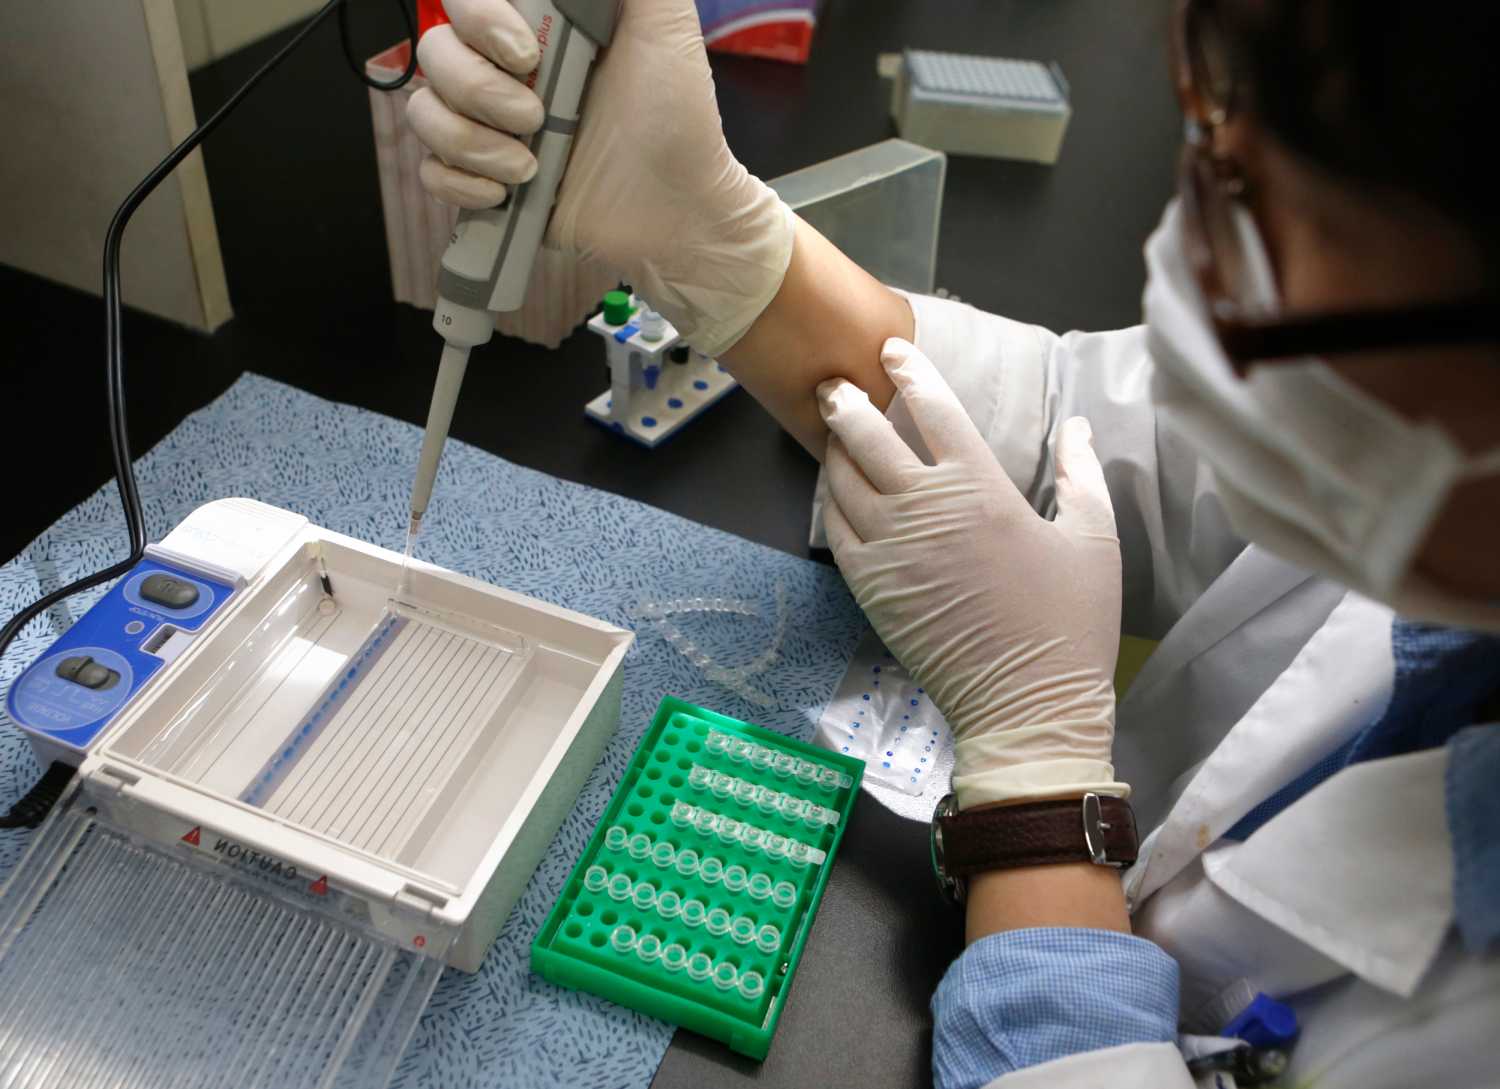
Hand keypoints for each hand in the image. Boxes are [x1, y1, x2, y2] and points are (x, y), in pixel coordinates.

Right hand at [407, 0, 792, 354]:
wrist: (678, 211)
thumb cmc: (679, 120)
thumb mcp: (666, 29)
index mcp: (540, 28)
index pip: (463, 1)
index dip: (479, 19)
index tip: (528, 55)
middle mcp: (506, 72)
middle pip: (434, 53)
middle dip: (479, 90)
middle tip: (537, 117)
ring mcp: (492, 127)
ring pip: (424, 113)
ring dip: (470, 142)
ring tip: (528, 167)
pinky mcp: (487, 179)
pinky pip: (431, 171)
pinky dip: (462, 183)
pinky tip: (506, 192)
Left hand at [818, 339, 1126, 808]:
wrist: (1028, 705)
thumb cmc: (1071, 622)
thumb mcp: (1094, 539)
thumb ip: (1082, 473)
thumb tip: (1077, 425)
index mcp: (980, 490)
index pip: (933, 409)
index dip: (909, 372)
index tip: (891, 350)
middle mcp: (924, 511)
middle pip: (867, 438)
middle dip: (847, 403)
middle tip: (836, 385)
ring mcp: (889, 552)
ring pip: (842, 482)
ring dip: (834, 450)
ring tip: (832, 433)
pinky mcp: (871, 590)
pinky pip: (836, 532)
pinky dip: (830, 503)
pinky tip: (835, 492)